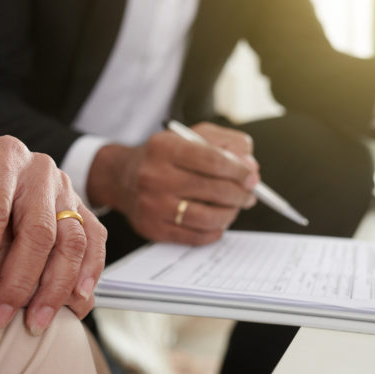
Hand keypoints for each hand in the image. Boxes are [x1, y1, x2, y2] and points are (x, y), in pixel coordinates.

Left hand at [0, 136, 106, 332]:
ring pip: (73, 240)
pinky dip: (89, 273)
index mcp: (4, 157)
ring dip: (56, 287)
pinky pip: (95, 241)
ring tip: (35, 322)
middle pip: (40, 230)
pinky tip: (75, 302)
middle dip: (20, 280)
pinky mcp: (83, 209)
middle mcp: (41, 170)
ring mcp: (67, 190)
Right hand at [87, 122, 259, 244]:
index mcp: (164, 148)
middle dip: (240, 194)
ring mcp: (152, 206)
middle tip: (249, 195)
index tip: (251, 177)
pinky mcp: (153, 229)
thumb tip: (250, 168)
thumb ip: (226, 143)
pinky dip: (214, 231)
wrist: (123, 178)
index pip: (213, 161)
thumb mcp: (191, 136)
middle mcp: (154, 177)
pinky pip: (196, 237)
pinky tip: (216, 221)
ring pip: (208, 218)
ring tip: (233, 208)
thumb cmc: (165, 156)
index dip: (239, 171)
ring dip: (230, 214)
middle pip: (214, 190)